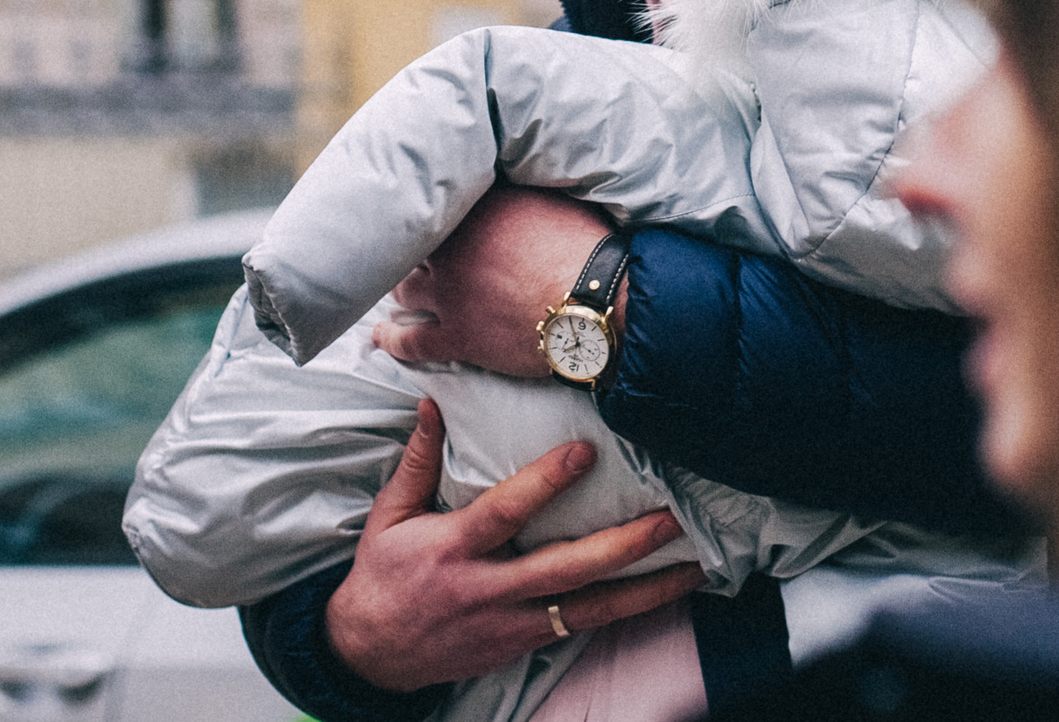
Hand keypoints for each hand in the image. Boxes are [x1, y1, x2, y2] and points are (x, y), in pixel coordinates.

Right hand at [326, 398, 704, 691]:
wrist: (368, 656)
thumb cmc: (382, 577)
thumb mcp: (388, 517)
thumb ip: (418, 461)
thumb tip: (433, 402)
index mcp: (453, 549)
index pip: (507, 511)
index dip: (547, 481)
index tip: (587, 451)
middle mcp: (488, 589)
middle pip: (565, 568)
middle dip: (622, 544)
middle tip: (668, 518)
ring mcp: (510, 623)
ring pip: (588, 608)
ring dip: (643, 588)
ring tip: (690, 565)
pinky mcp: (521, 644)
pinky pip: (581, 627)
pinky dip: (625, 611)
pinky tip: (660, 595)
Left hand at [377, 186, 623, 377]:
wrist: (592, 300)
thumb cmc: (584, 247)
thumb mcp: (553, 198)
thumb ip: (520, 190)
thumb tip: (516, 175)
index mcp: (476, 211)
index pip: (441, 205)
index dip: (436, 210)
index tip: (433, 210)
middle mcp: (453, 250)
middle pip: (415, 246)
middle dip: (412, 249)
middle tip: (411, 251)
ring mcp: (450, 295)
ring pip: (405, 290)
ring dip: (402, 288)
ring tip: (398, 289)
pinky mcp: (457, 336)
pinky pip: (412, 342)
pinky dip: (392, 340)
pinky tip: (380, 337)